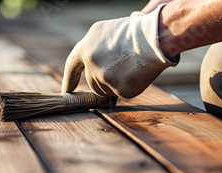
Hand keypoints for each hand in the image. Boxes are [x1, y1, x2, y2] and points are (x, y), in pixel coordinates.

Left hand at [61, 4, 178, 97]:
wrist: (155, 37)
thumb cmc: (134, 30)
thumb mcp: (106, 30)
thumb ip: (94, 47)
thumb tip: (91, 63)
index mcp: (86, 47)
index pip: (72, 66)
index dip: (69, 79)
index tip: (66, 91)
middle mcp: (92, 64)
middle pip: (92, 82)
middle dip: (104, 79)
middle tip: (121, 65)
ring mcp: (105, 78)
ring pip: (105, 90)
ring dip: (115, 84)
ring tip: (130, 66)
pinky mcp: (119, 90)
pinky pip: (121, 94)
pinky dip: (129, 86)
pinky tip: (137, 73)